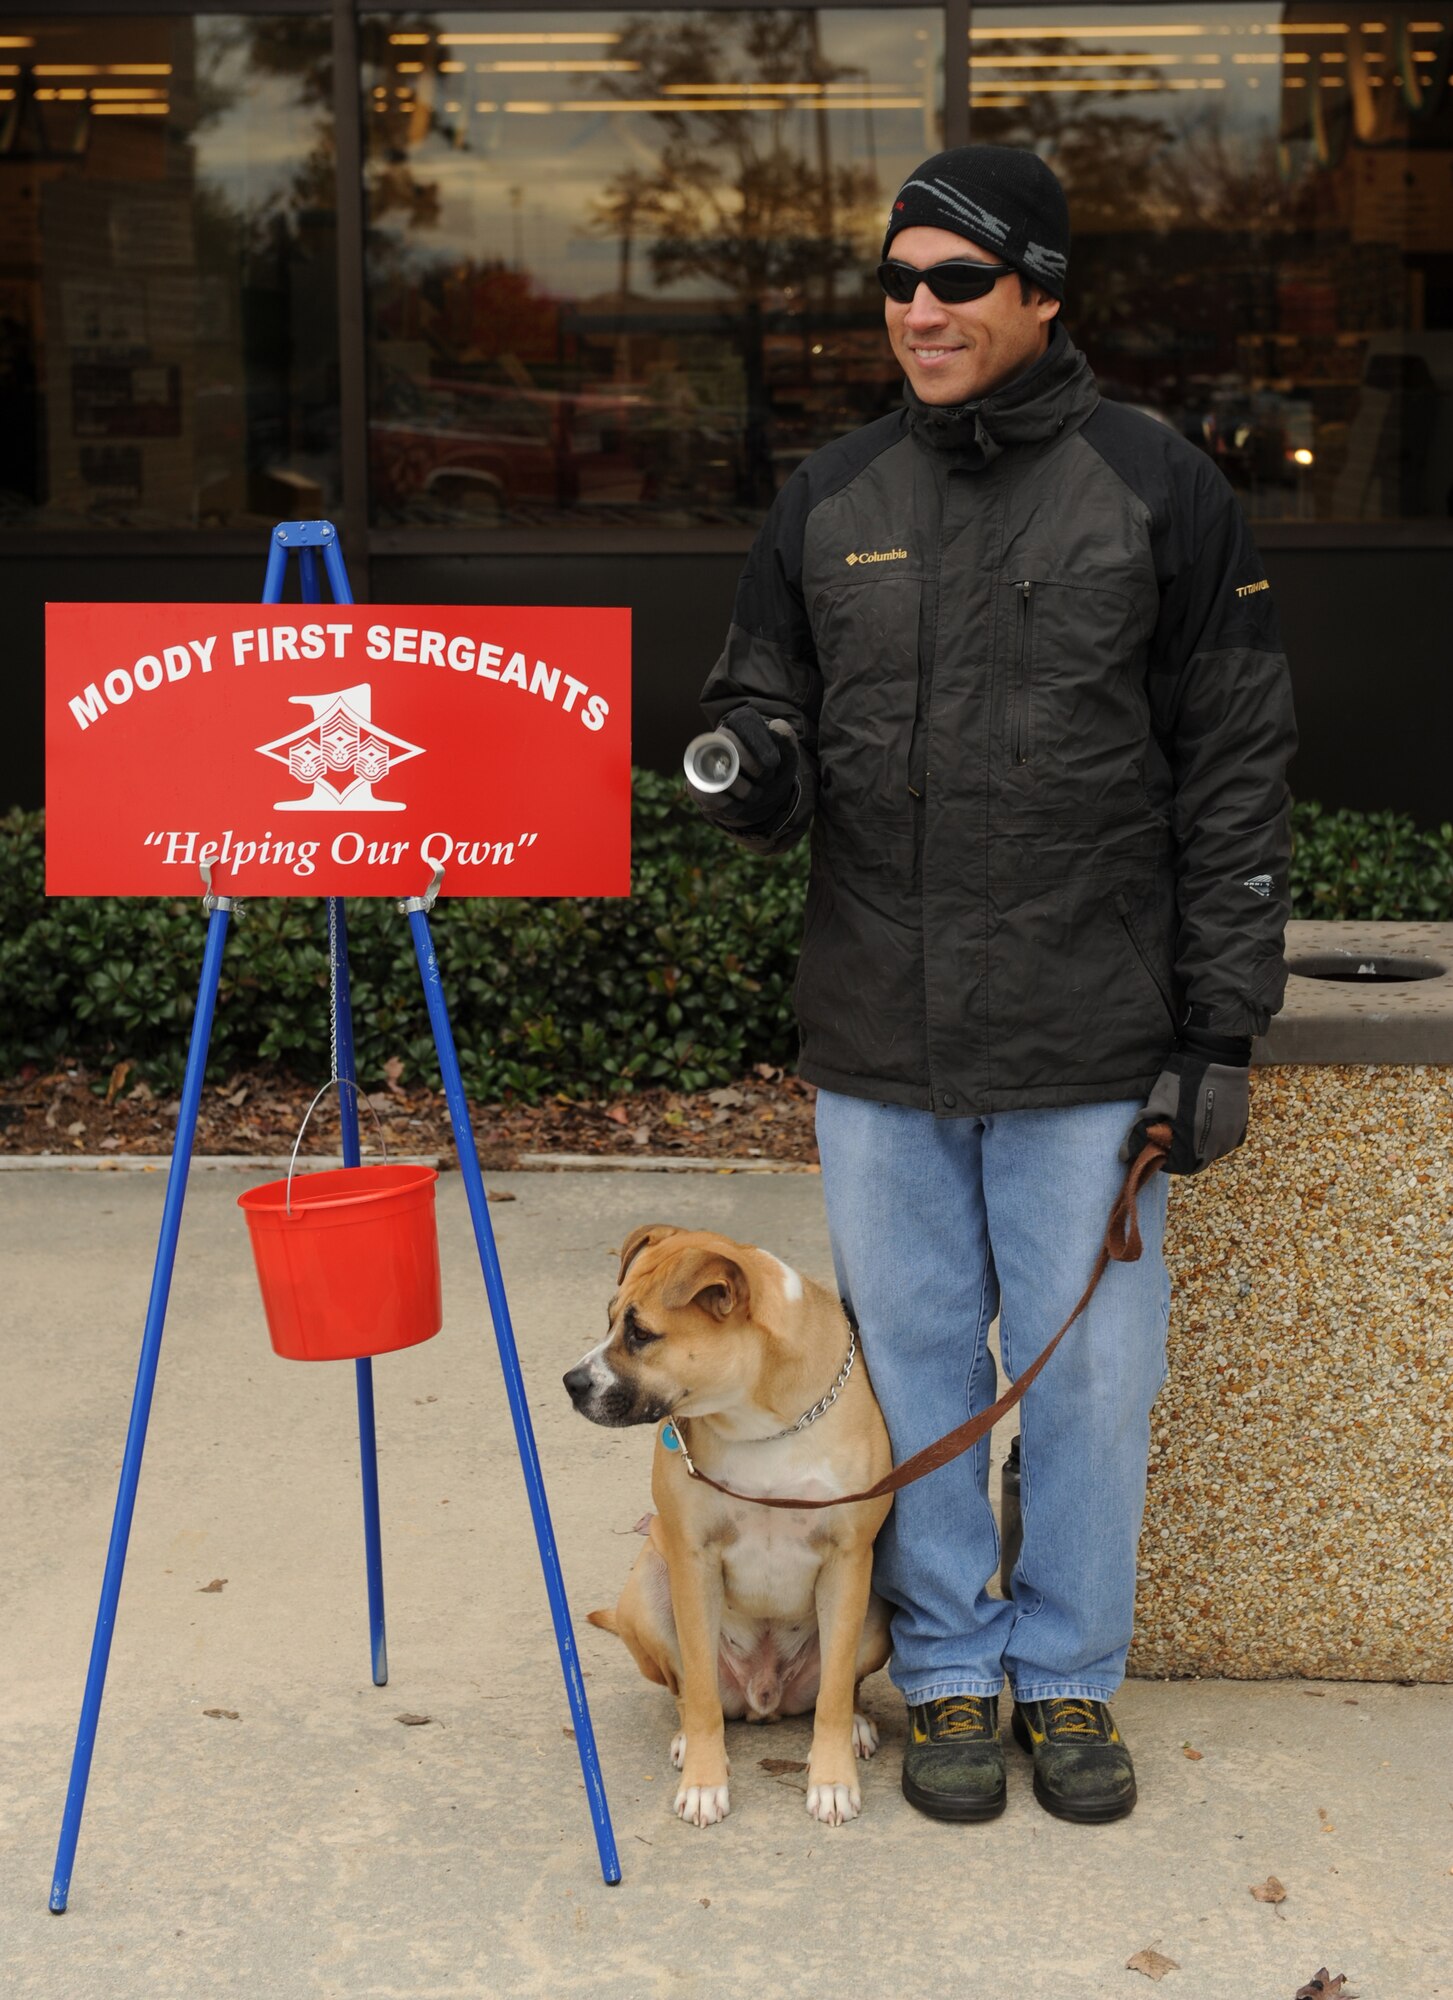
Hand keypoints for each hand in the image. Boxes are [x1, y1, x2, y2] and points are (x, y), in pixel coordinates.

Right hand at [688, 706, 798, 831]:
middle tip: (766, 780)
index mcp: (739, 725)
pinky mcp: (695, 785)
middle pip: (730, 745)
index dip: (760, 744)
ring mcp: (702, 762)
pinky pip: (709, 794)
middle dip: (754, 768)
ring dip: (744, 790)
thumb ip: (786, 740)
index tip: (773, 764)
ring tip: (754, 795)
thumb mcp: (786, 758)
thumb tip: (776, 726)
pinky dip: (729, 805)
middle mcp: (717, 738)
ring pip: (720, 771)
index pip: (744, 723)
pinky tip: (739, 806)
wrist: (756, 802)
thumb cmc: (771, 774)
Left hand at [1120, 1018, 1251, 1175]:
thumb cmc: (1182, 1080)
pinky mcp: (1242, 1124)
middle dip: (1180, 1153)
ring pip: (1212, 1152)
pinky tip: (1203, 1119)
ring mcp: (1233, 1135)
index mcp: (1198, 1144)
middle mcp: (1220, 1145)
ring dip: (1198, 1146)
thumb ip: (1138, 1133)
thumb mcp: (1156, 1105)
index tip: (1156, 1146)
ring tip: (1185, 1125)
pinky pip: (1226, 1140)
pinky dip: (1213, 1136)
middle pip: (1196, 1161)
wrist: (1216, 1055)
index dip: (1164, 1159)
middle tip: (1169, 1134)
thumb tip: (1123, 1157)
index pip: (1178, 1167)